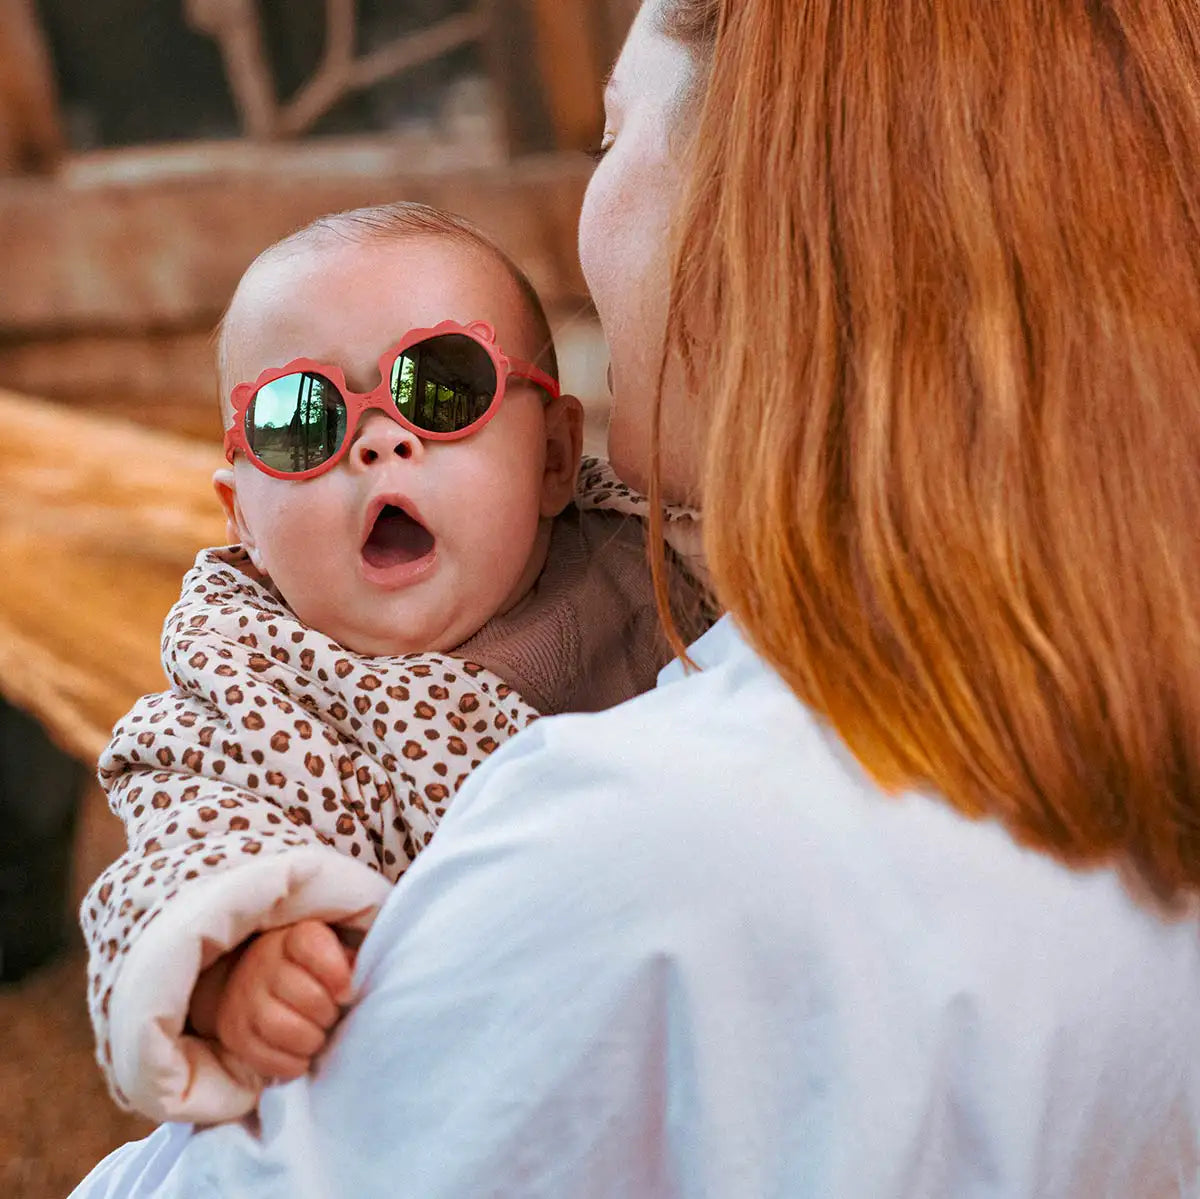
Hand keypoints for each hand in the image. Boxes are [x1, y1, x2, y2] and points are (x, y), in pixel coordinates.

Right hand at [211, 920, 354, 1081]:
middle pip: (306, 995)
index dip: (336, 972)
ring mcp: (244, 1000)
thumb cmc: (305, 968)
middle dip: (328, 1013)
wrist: (247, 982)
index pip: (311, 945)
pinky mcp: (233, 1034)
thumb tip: (361, 979)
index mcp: (292, 938)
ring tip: (317, 1036)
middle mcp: (263, 965)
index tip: (346, 993)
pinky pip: (266, 1058)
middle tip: (331, 1016)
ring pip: (284, 1029)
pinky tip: (301, 1054)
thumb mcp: (328, 950)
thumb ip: (348, 959)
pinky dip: (292, 1063)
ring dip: (311, 1040)